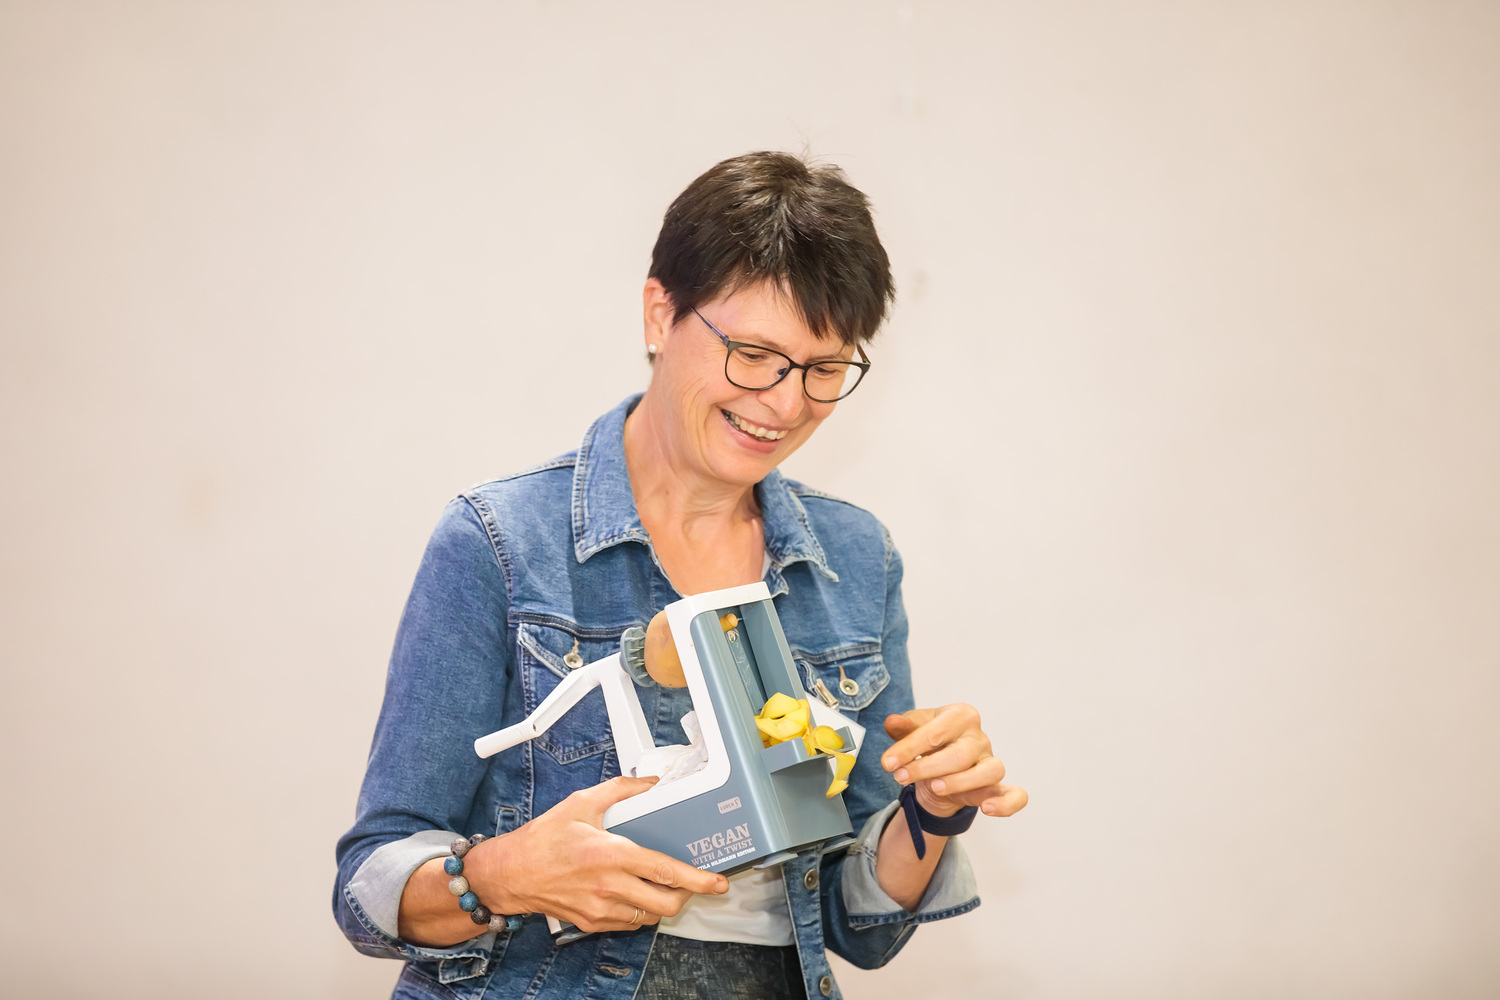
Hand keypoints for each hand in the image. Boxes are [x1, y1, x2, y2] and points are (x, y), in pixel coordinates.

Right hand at [472, 775, 728, 932]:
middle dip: (684, 896)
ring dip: (660, 903)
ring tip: (659, 885)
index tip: (716, 881)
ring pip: (648, 917)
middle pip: (665, 904)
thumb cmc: (543, 839)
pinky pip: (628, 923)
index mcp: (611, 854)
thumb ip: (620, 790)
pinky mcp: (591, 922)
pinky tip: (633, 893)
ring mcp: (600, 909)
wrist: (510, 873)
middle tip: (687, 883)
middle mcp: (609, 886)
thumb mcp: (581, 803)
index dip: (698, 880)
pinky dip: (638, 912)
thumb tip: (649, 782)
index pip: (666, 872)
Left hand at [882, 705, 1027, 818]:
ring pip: (988, 772)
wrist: (940, 766)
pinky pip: (1014, 795)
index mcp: (960, 716)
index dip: (908, 748)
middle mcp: (979, 737)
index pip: (936, 731)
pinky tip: (988, 808)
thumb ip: (903, 728)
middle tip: (900, 776)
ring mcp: (991, 761)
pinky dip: (1007, 804)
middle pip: (960, 754)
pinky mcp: (997, 786)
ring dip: (959, 782)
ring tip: (934, 787)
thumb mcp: (913, 731)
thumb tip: (892, 722)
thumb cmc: (930, 743)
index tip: (888, 763)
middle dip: (926, 768)